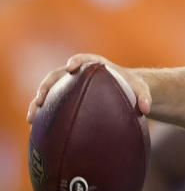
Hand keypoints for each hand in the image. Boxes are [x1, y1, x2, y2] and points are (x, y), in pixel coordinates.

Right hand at [26, 54, 151, 122]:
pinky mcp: (65, 97)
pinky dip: (43, 114)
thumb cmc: (131, 87)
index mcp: (96, 66)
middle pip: (57, 76)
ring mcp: (69, 85)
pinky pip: (51, 105)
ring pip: (49, 91)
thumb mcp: (141, 90)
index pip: (84, 60)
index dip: (77, 62)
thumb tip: (146, 109)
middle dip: (47, 86)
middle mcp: (78, 74)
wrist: (124, 89)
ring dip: (38, 103)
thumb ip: (144, 96)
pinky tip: (36, 129)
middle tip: (41, 98)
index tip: (71, 66)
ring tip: (32, 118)